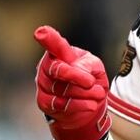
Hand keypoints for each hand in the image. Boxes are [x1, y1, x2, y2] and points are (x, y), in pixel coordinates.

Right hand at [34, 25, 110, 139]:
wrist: (89, 102)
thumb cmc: (89, 78)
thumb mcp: (94, 66)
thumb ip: (86, 64)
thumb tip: (76, 69)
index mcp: (59, 54)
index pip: (54, 46)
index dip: (48, 39)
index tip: (41, 33)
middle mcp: (46, 68)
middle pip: (57, 70)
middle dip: (76, 76)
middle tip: (91, 81)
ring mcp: (43, 86)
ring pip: (61, 90)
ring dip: (84, 93)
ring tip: (98, 93)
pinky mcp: (44, 103)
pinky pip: (61, 105)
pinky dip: (80, 105)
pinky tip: (92, 104)